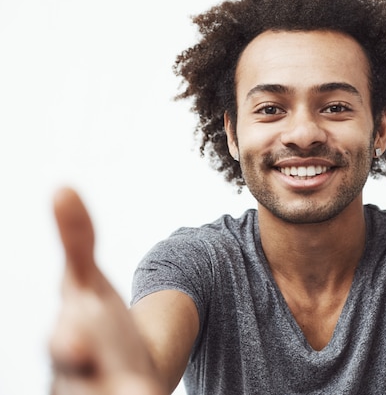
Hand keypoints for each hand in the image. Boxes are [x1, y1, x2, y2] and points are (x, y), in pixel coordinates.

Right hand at [50, 188, 164, 394]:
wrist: (111, 366)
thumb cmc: (92, 324)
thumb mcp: (86, 283)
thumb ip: (76, 241)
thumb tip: (62, 187)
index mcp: (69, 341)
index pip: (63, 345)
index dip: (68, 343)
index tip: (77, 338)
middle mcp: (83, 377)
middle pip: (81, 381)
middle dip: (87, 373)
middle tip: (105, 369)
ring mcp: (108, 393)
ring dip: (128, 394)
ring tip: (146, 392)